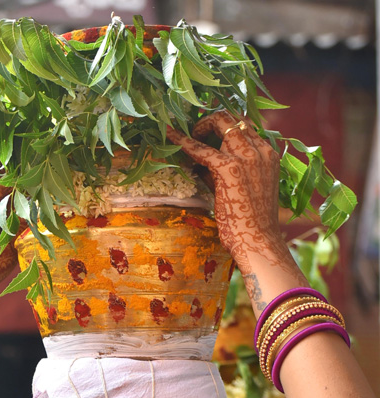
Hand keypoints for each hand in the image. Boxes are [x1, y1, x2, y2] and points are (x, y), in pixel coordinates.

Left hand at [168, 112, 304, 306]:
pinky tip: (169, 135)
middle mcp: (261, 149)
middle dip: (209, 120)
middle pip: (233, 117)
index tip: (205, 132)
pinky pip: (201, 148)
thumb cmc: (249, 220)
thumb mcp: (241, 187)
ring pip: (221, 122)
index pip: (245, 125)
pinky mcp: (230, 168)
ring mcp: (248, 156)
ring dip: (200, 127)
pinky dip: (183, 140)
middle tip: (194, 133)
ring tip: (185, 138)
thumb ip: (224, 171)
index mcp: (268, 153)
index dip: (222, 125)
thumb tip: (199, 163)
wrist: (259, 240)